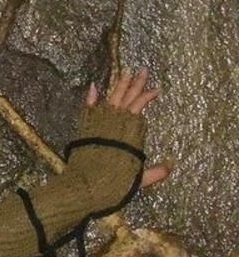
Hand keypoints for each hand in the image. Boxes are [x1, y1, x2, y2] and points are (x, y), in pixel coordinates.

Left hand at [86, 66, 171, 189]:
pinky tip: (95, 86)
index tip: (156, 89)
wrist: (84, 187)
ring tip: (125, 72)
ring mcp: (98, 124)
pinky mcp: (84, 128)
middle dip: (135, 84)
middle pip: (126, 99)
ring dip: (118, 86)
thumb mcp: (138, 180)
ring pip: (110, 99)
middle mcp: (114, 124)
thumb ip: (155, 173)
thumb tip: (171, 166)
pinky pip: (88, 108)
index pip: (139, 108)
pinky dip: (91, 97)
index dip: (147, 97)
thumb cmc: (112, 185)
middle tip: (142, 70)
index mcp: (129, 133)